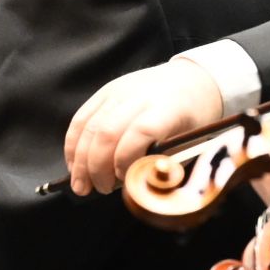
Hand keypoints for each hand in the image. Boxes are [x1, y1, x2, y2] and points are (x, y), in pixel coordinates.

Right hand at [64, 58, 223, 195]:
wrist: (194, 80)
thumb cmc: (195, 119)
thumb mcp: (192, 143)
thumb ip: (165, 165)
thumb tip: (136, 189)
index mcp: (169, 108)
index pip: (141, 131)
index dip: (126, 159)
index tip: (123, 180)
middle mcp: (141, 95)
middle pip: (107, 131)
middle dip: (96, 167)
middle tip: (99, 189)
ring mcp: (120, 90)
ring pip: (89, 125)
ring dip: (80, 159)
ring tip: (81, 185)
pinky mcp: (106, 90)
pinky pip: (82, 117)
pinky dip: (74, 143)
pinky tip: (74, 164)